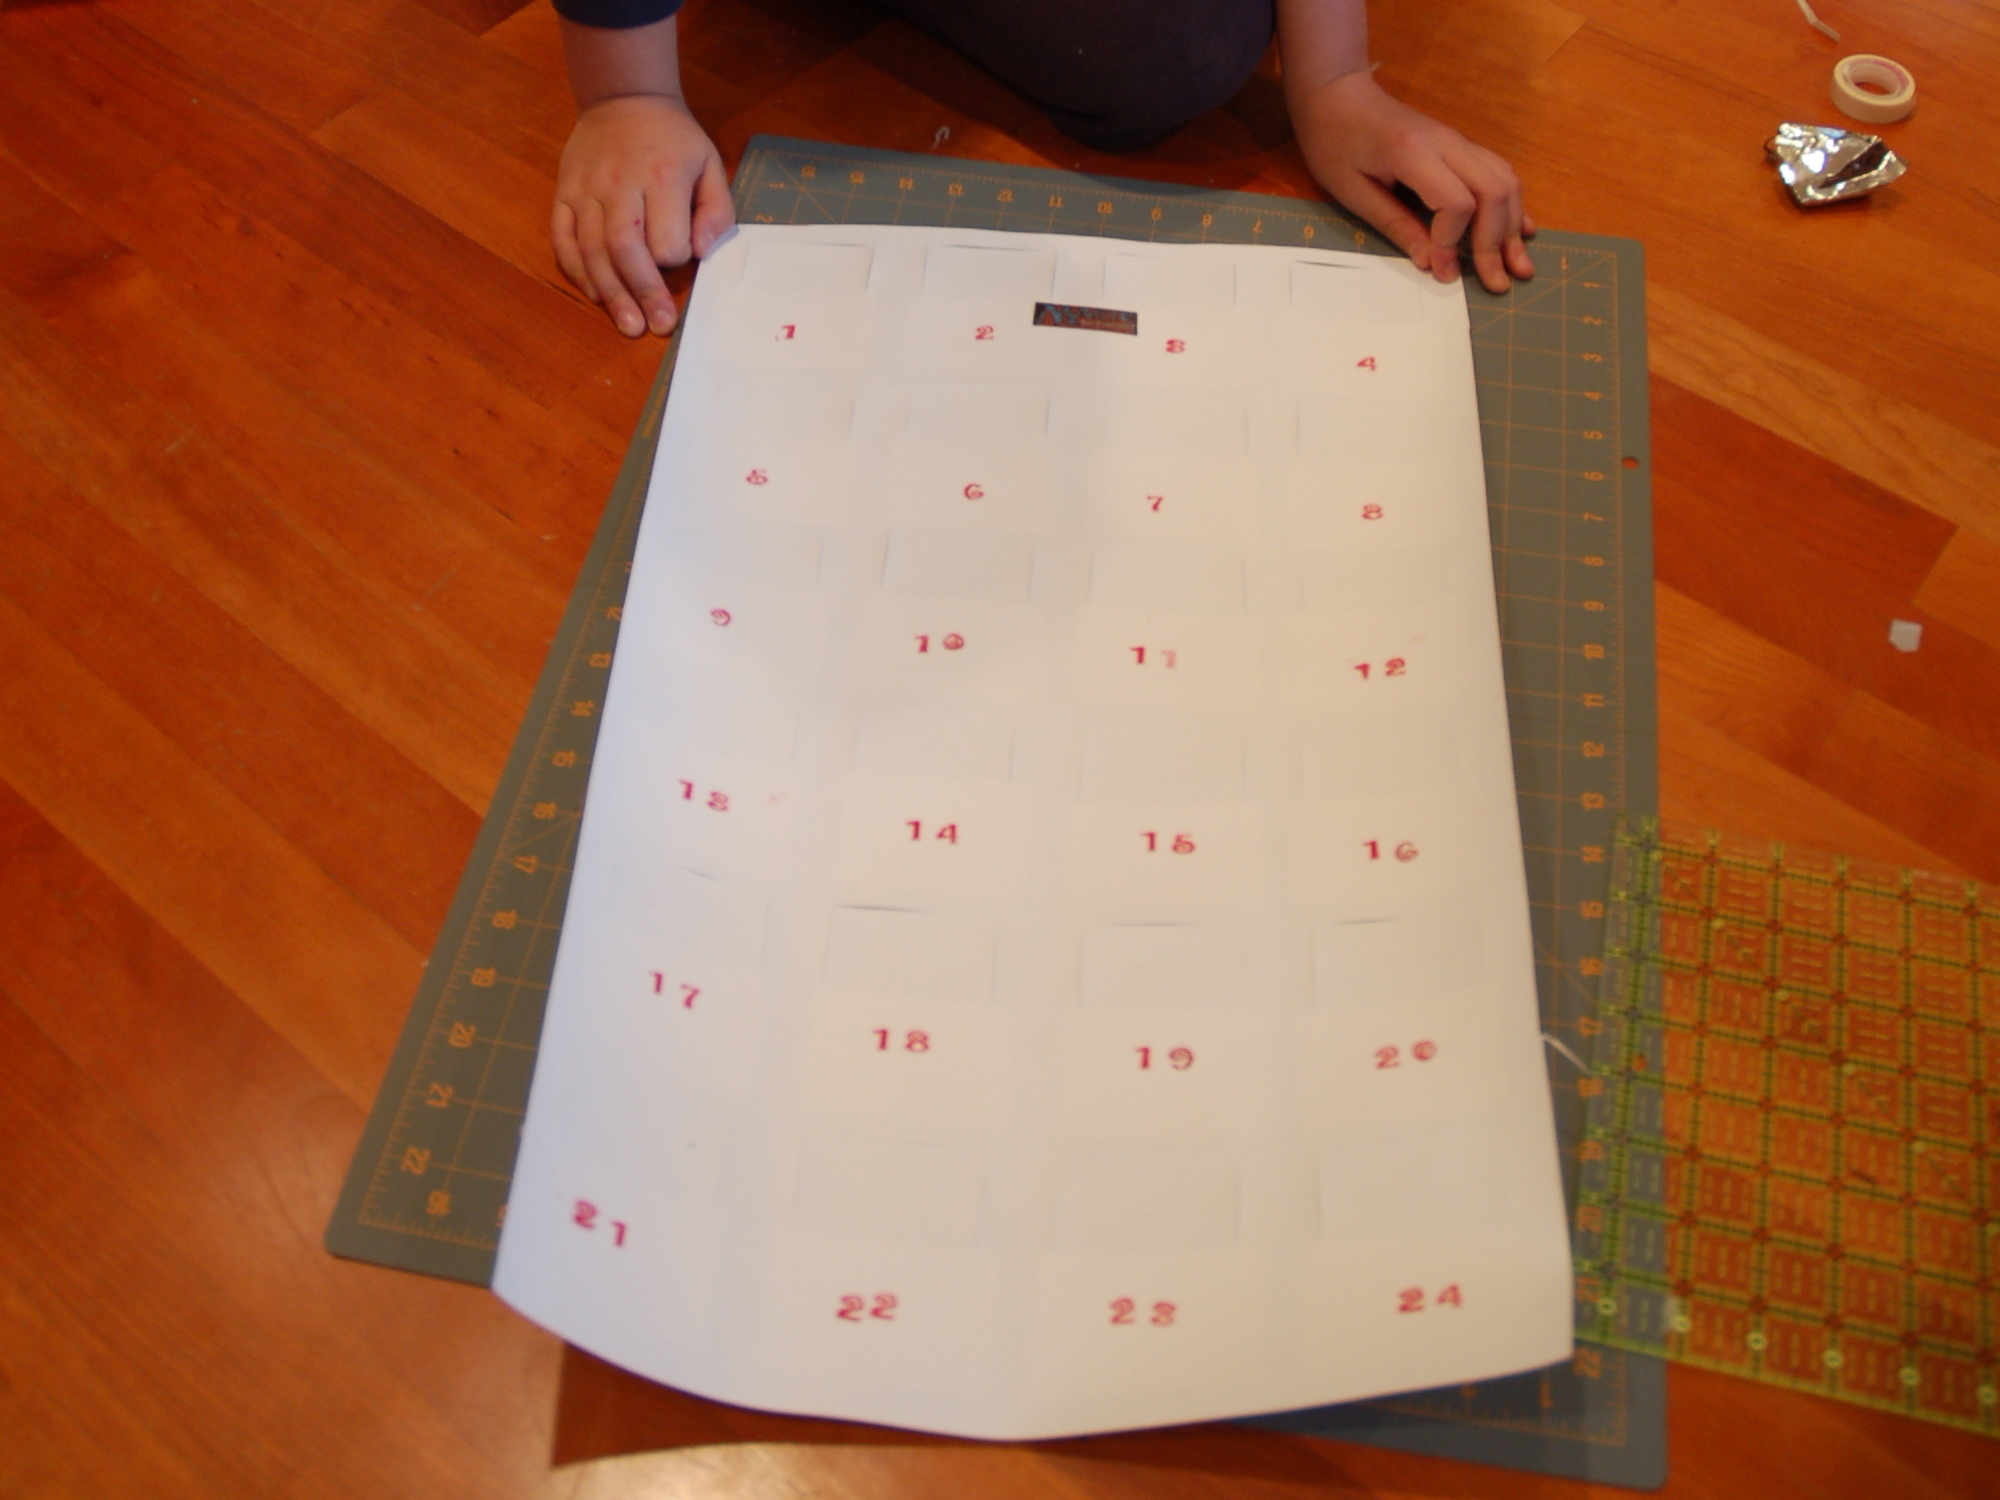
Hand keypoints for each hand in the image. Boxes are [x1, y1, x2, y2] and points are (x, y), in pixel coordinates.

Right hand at [552, 94, 734, 336]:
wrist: (623, 98)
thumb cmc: (673, 140)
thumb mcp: (710, 164)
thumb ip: (716, 211)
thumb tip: (702, 252)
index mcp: (660, 177)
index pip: (666, 238)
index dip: (676, 257)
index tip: (684, 258)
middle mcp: (618, 185)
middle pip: (624, 249)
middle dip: (642, 292)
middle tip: (656, 326)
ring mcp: (585, 190)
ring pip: (591, 250)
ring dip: (611, 293)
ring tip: (628, 325)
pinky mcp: (564, 193)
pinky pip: (563, 239)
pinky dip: (577, 272)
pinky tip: (596, 296)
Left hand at [1290, 69, 1533, 292]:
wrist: (1338, 94)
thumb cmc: (1334, 142)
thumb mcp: (1351, 191)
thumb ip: (1394, 225)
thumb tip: (1430, 263)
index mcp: (1413, 154)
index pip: (1457, 202)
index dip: (1453, 242)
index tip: (1441, 271)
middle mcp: (1447, 143)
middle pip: (1493, 192)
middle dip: (1496, 243)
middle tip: (1496, 283)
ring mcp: (1458, 142)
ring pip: (1505, 181)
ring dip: (1512, 227)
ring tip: (1518, 266)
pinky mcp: (1461, 146)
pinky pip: (1499, 172)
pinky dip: (1512, 204)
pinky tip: (1520, 232)